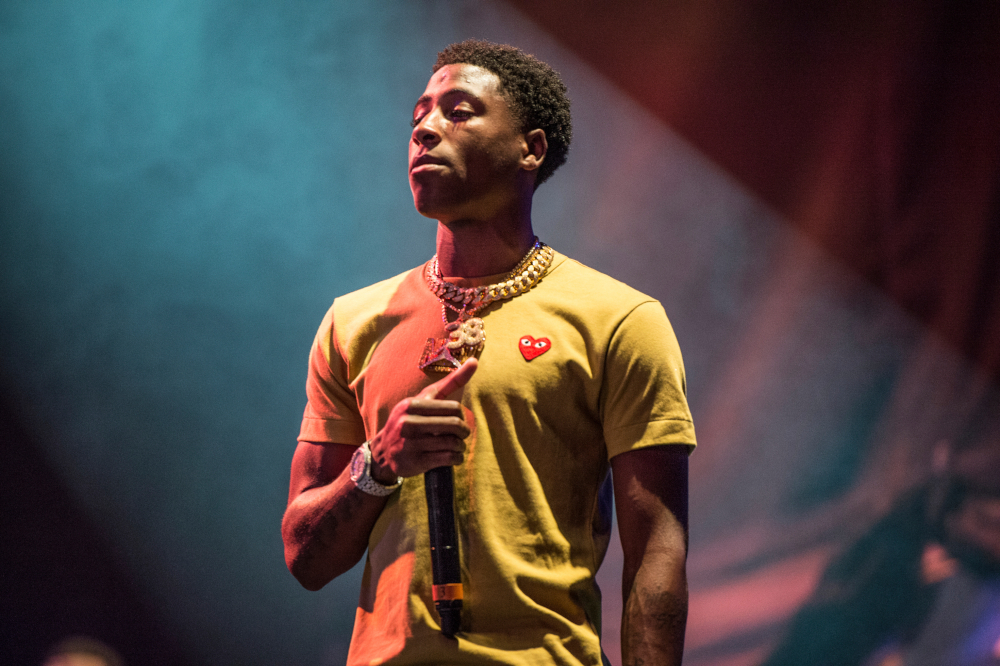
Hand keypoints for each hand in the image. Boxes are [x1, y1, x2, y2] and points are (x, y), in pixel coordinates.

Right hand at [368, 359, 477, 481]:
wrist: (383, 451)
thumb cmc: (411, 420)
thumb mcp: (424, 399)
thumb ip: (450, 382)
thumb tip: (475, 361)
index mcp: (411, 405)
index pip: (453, 408)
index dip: (461, 416)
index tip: (458, 420)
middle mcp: (408, 423)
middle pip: (454, 425)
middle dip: (464, 432)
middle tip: (462, 435)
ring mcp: (410, 444)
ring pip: (452, 443)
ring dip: (460, 446)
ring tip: (458, 446)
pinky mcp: (414, 462)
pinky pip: (447, 459)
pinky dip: (456, 458)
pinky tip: (454, 457)